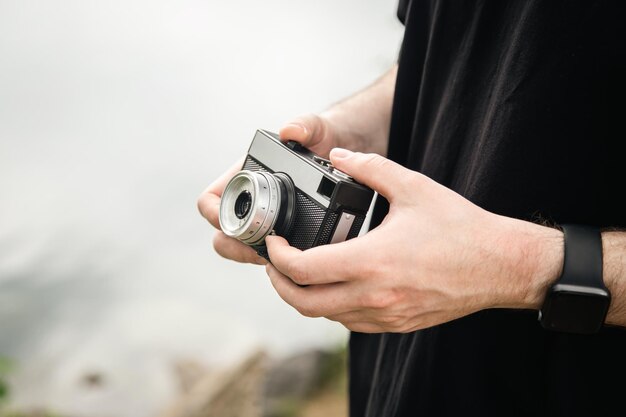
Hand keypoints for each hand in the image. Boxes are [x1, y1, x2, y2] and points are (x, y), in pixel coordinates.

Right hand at [196, 114, 341, 264]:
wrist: (342, 152)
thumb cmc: (322, 137)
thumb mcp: (317, 129)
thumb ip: (305, 126)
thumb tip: (290, 131)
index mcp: (243, 174)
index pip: (210, 201)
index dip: (216, 216)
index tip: (236, 225)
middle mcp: (248, 198)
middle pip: (222, 233)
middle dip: (236, 247)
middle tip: (261, 252)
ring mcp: (262, 217)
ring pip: (241, 247)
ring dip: (252, 255)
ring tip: (277, 257)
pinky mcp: (279, 231)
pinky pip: (264, 250)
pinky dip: (272, 257)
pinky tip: (290, 258)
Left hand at [264, 149, 562, 332]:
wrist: (500, 265)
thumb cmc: (460, 227)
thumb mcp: (413, 186)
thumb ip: (370, 167)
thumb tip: (337, 155)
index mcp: (371, 260)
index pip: (303, 270)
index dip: (278, 257)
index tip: (274, 241)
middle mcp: (373, 294)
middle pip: (303, 302)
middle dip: (279, 283)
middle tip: (276, 261)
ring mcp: (385, 315)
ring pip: (325, 316)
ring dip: (304, 296)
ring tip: (300, 271)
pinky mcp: (397, 324)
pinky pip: (350, 323)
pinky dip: (331, 307)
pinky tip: (335, 286)